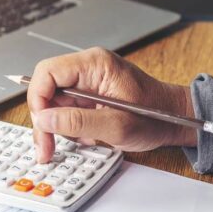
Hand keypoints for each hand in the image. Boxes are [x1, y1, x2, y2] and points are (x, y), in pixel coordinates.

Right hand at [26, 47, 194, 162]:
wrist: (175, 120)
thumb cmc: (156, 117)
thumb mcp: (116, 125)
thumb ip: (77, 121)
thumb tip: (44, 120)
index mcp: (95, 64)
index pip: (47, 72)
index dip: (38, 99)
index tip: (41, 126)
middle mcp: (88, 68)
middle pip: (47, 88)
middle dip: (46, 120)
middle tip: (46, 147)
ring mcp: (89, 81)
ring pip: (55, 102)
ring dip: (61, 126)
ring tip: (85, 139)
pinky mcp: (90, 94)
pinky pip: (68, 109)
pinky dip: (72, 127)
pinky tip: (89, 135)